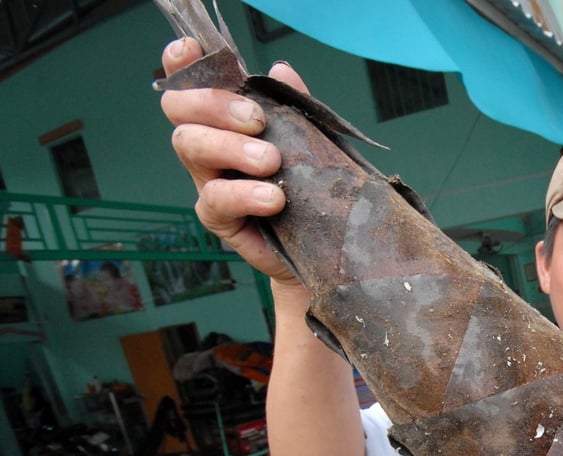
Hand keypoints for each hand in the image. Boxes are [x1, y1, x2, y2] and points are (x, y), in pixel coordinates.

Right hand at [158, 37, 300, 285]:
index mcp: (225, 120)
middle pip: (181, 111)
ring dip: (230, 147)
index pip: (190, 84)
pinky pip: (216, 199)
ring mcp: (208, 181)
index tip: (192, 50)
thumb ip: (294, 106)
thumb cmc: (311, 185)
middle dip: (214, 105)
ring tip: (271, 161)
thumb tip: (281, 71)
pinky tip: (273, 198)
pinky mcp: (218, 218)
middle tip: (257, 120)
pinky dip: (244, 194)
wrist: (325, 243)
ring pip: (192, 148)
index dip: (181, 64)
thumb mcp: (310, 140)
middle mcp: (209, 145)